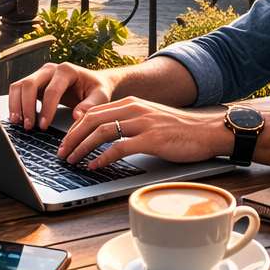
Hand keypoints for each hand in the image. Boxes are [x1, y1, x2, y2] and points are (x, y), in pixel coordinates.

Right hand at [8, 61, 113, 131]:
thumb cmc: (96, 89)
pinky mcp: (35, 83)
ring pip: (20, 86)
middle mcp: (51, 69)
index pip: (51, 89)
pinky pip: (18, 90)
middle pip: (30, 84)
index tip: (43, 125)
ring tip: (18, 122)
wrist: (92, 83)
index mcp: (67, 70)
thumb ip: (90, 105)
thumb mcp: (101, 96)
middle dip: (26, 106)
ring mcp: (41, 75)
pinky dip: (15, 103)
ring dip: (16, 104)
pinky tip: (17, 117)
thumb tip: (77, 116)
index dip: (46, 108)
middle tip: (28, 125)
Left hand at [59, 97, 232, 167]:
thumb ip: (129, 123)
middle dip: (72, 137)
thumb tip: (106, 138)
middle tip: (62, 152)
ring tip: (72, 160)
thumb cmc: (180, 130)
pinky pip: (119, 147)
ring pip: (101, 132)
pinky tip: (95, 165)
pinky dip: (102, 157)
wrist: (207, 131)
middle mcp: (134, 109)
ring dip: (82, 147)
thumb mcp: (150, 120)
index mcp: (132, 104)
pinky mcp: (151, 139)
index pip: (93, 111)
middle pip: (91, 119)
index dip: (75, 127)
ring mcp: (143, 123)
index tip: (66, 141)